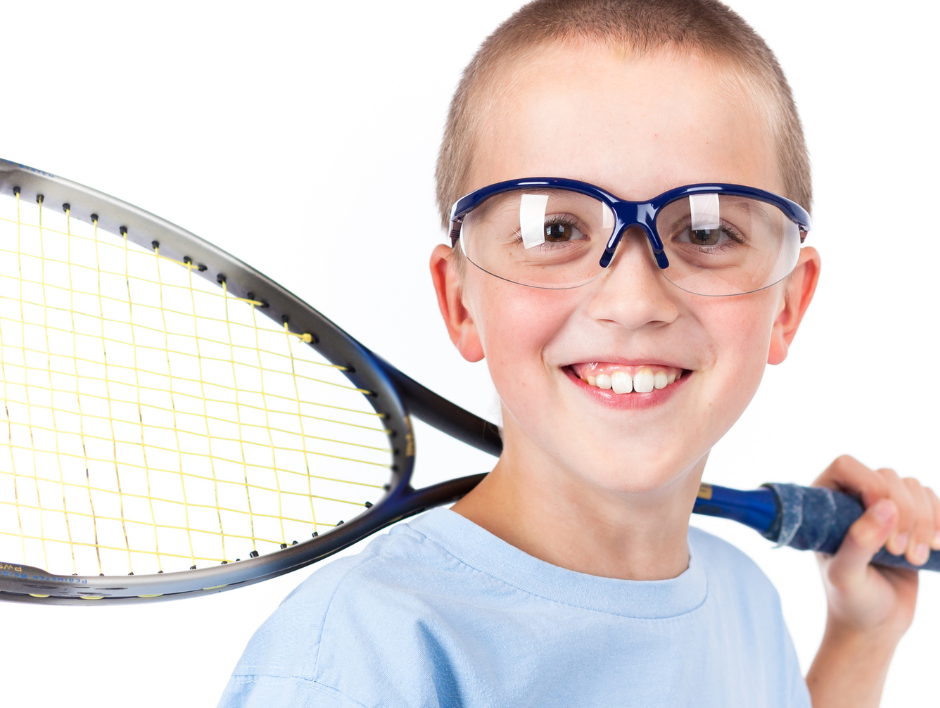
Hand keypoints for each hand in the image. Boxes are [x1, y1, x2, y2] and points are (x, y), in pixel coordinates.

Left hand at [812, 455, 939, 642]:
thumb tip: (885, 507)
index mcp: (825, 503)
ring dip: (923, 521)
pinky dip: (939, 520)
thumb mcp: (846, 577)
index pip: (847, 466)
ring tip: (914, 557)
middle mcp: (852, 498)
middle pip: (887, 476)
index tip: (882, 516)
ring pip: (913, 487)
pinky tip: (935, 546)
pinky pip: (932, 500)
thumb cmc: (850, 600)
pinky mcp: (910, 520)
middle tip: (899, 552)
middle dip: (903, 513)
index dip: (870, 483)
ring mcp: (883, 507)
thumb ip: (858, 543)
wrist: (875, 623)